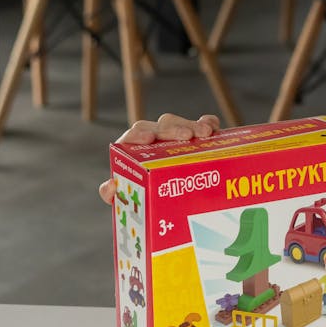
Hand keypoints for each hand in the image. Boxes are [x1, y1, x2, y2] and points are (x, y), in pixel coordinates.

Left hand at [98, 113, 221, 203]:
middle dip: (174, 128)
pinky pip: (200, 124)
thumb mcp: (127, 198)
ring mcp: (173, 136)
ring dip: (193, 125)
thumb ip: (112, 195)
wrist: (163, 203)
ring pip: (180, 124)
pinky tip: (214, 128)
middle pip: (160, 125)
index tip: (150, 138)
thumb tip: (111, 186)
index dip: (140, 134)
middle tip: (188, 136)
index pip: (134, 135)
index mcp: (134, 149)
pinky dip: (208, 123)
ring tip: (206, 133)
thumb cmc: (141, 198)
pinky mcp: (193, 137)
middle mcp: (153, 139)